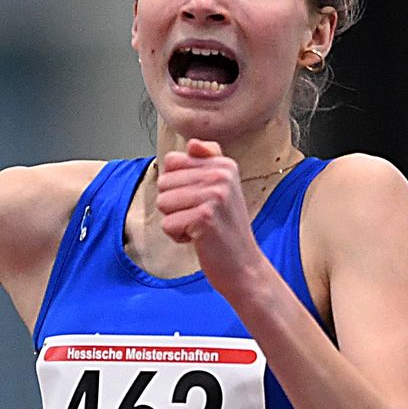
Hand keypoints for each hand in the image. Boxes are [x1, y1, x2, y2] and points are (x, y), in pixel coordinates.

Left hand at [155, 140, 268, 298]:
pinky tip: (199, 239)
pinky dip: (178, 237)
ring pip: (163, 202)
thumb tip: (192, 143)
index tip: (199, 200)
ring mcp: (214, 195)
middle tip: (200, 218)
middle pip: (164, 182)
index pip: (172, 161)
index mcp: (224, 164)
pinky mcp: (205, 217)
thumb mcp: (222, 188)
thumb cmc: (227, 229)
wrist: (244, 265)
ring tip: (199, 227)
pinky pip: (167, 224)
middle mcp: (221, 175)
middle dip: (175, 205)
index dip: (177, 185)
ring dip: (176, 221)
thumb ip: (207, 161)